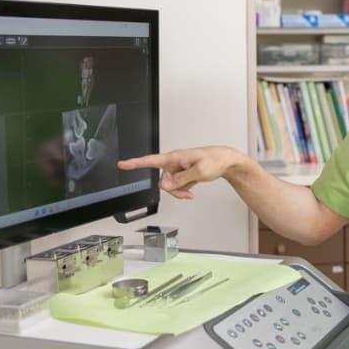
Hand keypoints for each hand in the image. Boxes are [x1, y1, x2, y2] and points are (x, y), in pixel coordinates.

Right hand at [117, 146, 242, 199]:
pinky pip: (177, 186)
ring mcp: (179, 169)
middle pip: (163, 181)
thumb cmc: (215, 160)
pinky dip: (183, 191)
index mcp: (175, 157)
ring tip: (191, 191)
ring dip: (179, 191)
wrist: (226, 161)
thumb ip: (180, 180)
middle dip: (173, 189)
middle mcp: (175, 162)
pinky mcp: (183, 174)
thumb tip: (165, 186)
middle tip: (186, 191)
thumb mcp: (198, 172)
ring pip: (170, 186)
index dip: (135, 163)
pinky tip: (192, 190)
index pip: (150, 161)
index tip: (122, 164)